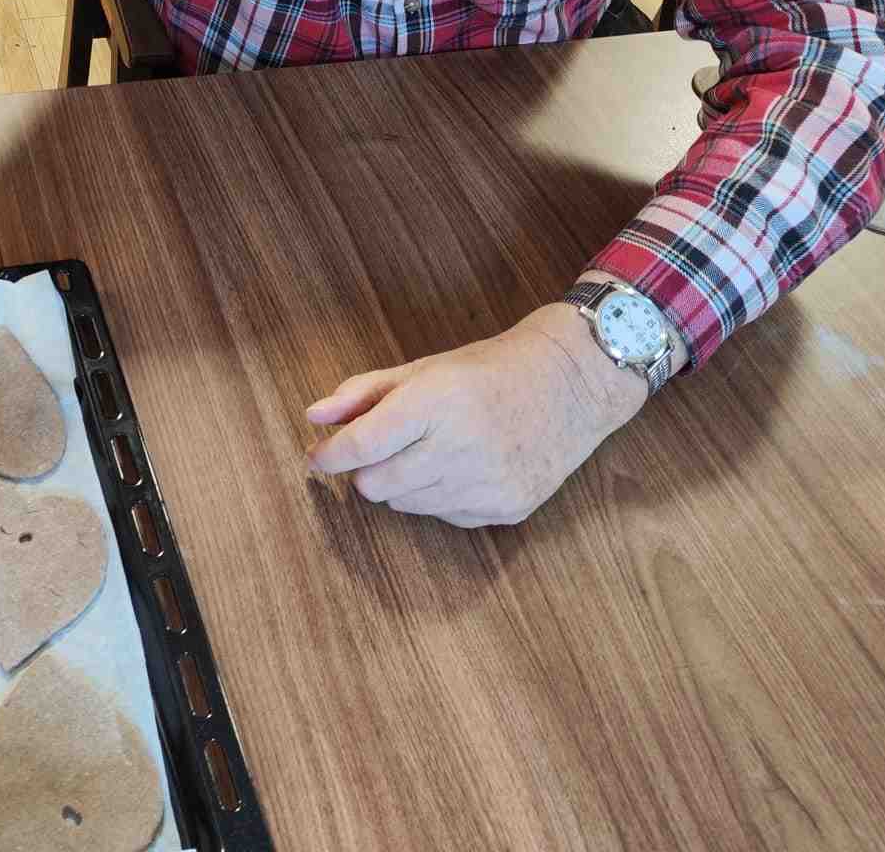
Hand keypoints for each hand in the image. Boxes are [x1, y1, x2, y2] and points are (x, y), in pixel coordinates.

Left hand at [305, 303, 647, 526]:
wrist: (570, 385)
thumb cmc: (488, 371)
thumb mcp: (422, 369)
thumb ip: (362, 393)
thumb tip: (313, 417)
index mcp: (435, 402)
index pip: (361, 446)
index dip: (329, 456)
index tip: (317, 456)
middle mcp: (461, 447)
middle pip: (376, 485)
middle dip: (366, 469)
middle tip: (381, 447)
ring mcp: (487, 483)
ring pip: (406, 504)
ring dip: (401, 483)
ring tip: (428, 450)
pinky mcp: (507, 509)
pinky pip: (444, 516)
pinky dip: (437, 496)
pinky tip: (461, 466)